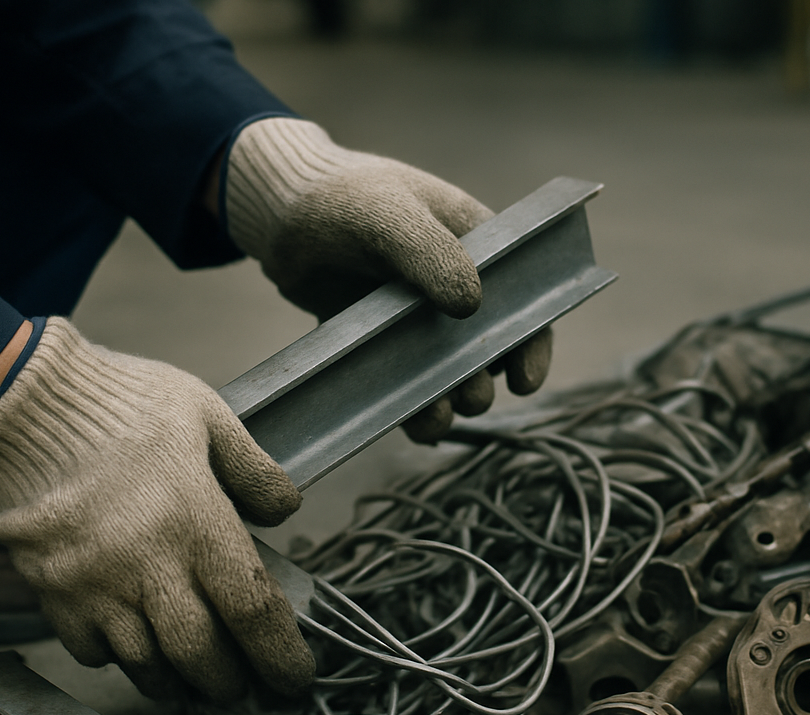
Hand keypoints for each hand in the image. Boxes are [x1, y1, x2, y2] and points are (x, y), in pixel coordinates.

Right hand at [0, 318, 314, 701]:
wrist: (27, 403)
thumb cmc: (125, 406)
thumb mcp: (209, 417)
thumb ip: (255, 470)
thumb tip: (284, 513)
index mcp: (196, 522)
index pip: (252, 609)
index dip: (280, 655)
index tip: (295, 679)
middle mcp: (147, 564)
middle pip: (200, 655)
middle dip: (228, 681)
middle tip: (241, 683)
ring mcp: (95, 585)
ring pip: (146, 664)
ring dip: (177, 681)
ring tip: (194, 678)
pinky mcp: (54, 592)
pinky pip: (92, 650)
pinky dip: (120, 658)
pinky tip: (136, 642)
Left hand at [224, 117, 551, 440]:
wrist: (278, 213)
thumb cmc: (342, 197)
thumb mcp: (390, 214)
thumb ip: (431, 254)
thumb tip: (472, 307)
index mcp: (478, 252)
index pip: (524, 304)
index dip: (531, 346)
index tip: (522, 381)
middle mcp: (455, 291)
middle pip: (488, 354)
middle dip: (481, 383)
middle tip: (467, 396)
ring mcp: (417, 323)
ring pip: (447, 379)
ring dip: (449, 406)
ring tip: (435, 418)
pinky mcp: (382, 347)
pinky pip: (405, 388)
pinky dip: (410, 410)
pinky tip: (408, 421)